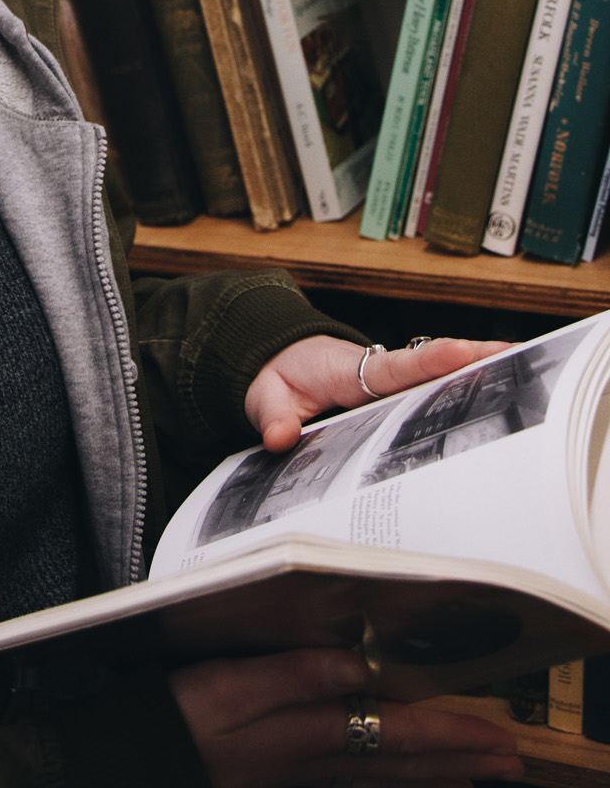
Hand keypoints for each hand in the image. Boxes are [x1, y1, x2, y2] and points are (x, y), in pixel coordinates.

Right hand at [168, 647, 522, 787]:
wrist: (135, 761)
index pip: (396, 735)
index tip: (499, 740)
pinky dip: (387, 784)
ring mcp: (298, 778)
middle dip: (456, 760)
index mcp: (307, 735)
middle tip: (510, 762)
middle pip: (399, 765)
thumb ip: (295, 675)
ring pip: (381, 780)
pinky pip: (353, 785)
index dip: (449, 737)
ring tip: (473, 775)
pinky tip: (397, 782)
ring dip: (431, 776)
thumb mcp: (231, 687)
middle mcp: (313, 764)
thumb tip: (357, 663)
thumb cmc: (179, 717)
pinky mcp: (281, 779)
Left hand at [244, 336, 511, 452]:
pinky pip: (427, 392)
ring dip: (474, 373)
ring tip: (522, 369)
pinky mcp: (391, 397)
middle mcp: (376, 374)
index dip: (428, 361)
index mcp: (349, 371)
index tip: (460, 351)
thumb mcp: (266, 394)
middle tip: (513, 356)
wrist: (276, 359)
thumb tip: (282, 437)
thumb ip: (273, 414)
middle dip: (470, 360)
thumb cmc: (280, 378)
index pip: (393, 367)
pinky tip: (495, 393)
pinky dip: (460, 388)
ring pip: (435, 379)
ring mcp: (388, 386)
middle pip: (429, 368)